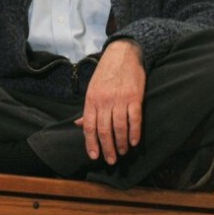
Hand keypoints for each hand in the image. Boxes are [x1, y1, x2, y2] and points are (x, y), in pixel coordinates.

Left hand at [76, 40, 144, 164]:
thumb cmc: (106, 73)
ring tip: (123, 152)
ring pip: (119, 127)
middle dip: (107, 148)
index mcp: (91, 100)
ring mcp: (120, 99)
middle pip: (104, 130)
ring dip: (121, 143)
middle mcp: (104, 101)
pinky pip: (134, 119)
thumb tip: (78, 125)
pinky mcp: (135, 97)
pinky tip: (134, 142)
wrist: (123, 53)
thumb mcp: (92, 89)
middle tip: (111, 160)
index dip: (91, 144)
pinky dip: (134, 133)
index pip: (89, 127)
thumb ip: (88, 109)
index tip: (94, 156)